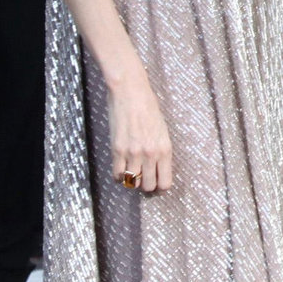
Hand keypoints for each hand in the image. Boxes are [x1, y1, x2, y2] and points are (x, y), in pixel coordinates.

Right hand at [110, 76, 172, 193]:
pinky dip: (118, 176)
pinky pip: (117, 174)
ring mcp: (133, 153)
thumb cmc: (149, 109)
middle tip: (143, 180)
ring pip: (132, 182)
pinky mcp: (117, 149)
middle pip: (148, 185)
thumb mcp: (163, 131)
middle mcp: (150, 154)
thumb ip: (160, 150)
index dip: (160, 187)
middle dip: (146, 186)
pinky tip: (121, 169)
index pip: (165, 182)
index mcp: (165, 149)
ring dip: (131, 181)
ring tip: (132, 174)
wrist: (131, 94)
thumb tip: (157, 168)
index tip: (156, 183)